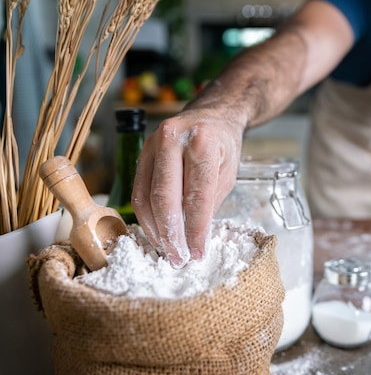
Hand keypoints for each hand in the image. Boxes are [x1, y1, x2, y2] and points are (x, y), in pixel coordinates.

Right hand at [132, 108, 243, 267]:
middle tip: (178, 259)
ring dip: (155, 229)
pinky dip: (146, 216)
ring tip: (167, 250)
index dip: (196, 229)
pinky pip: (138, 190)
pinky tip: (156, 232)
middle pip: (165, 197)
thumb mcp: (227, 174)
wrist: (212, 115)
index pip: (197, 195)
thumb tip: (194, 239)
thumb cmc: (223, 145)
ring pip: (146, 196)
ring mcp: (152, 144)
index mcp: (202, 141)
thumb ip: (209, 203)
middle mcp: (173, 138)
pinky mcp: (141, 152)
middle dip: (171, 234)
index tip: (198, 253)